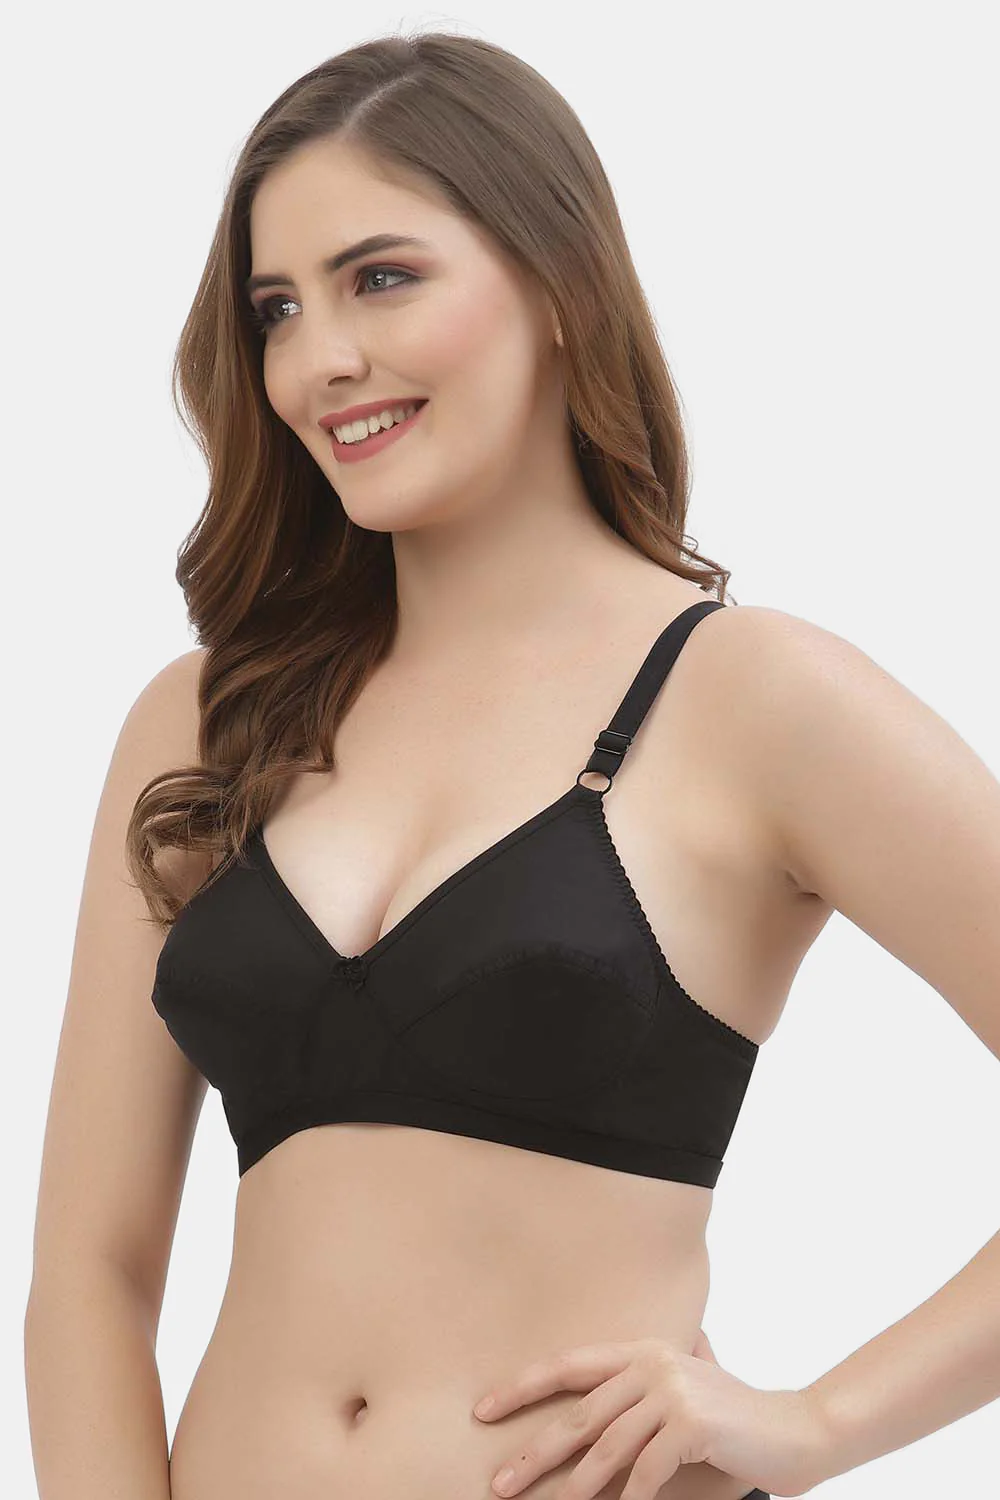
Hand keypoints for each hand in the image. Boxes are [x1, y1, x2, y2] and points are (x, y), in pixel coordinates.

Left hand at [472, 1336, 827, 1499]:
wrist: (795, 1429)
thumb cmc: (733, 1418)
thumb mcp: (682, 1387)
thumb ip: (644, 1382)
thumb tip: (593, 1402)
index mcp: (642, 1350)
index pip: (568, 1365)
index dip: (522, 1386)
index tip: (483, 1410)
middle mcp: (651, 1362)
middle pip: (578, 1413)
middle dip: (535, 1451)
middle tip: (500, 1481)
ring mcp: (671, 1390)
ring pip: (606, 1447)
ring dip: (572, 1486)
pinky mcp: (690, 1423)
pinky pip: (644, 1473)